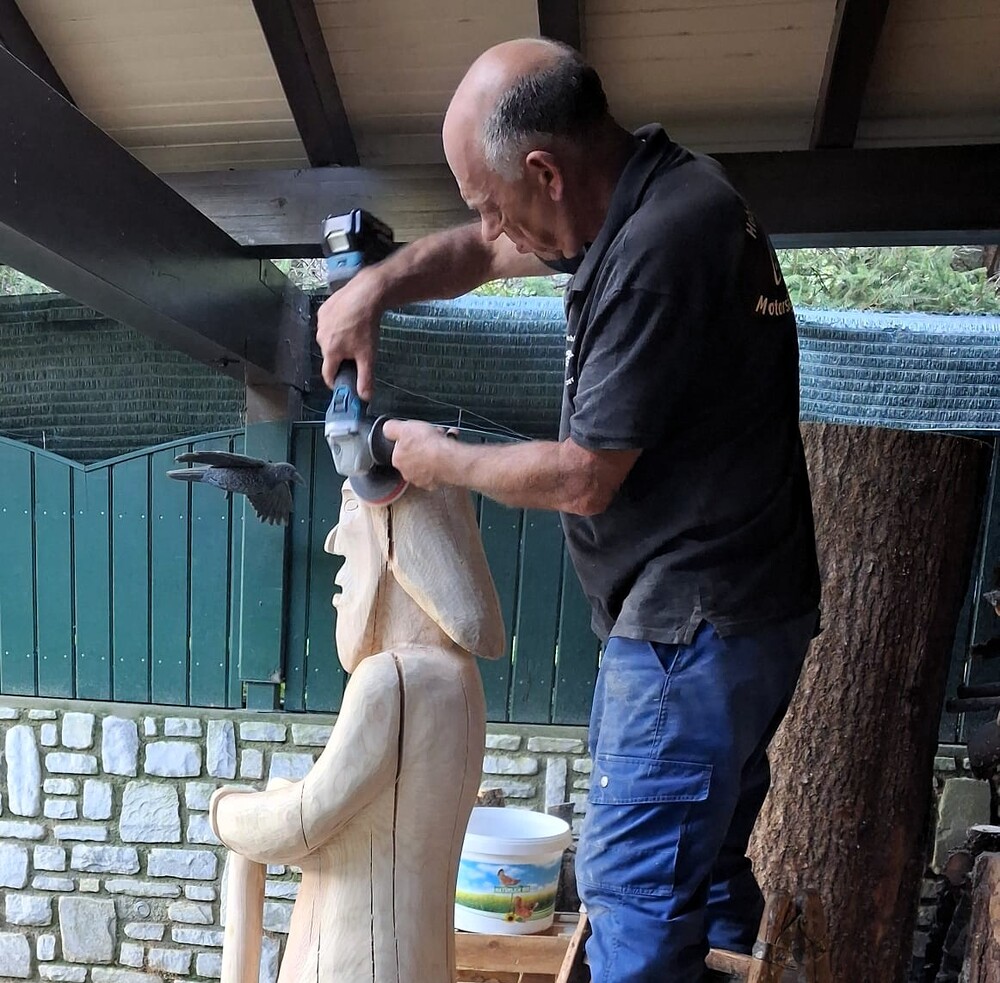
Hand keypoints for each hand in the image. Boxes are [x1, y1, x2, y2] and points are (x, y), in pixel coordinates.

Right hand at [315, 270, 382, 397]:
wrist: (365, 294)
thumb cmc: (366, 326)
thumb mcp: (368, 356)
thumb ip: (365, 378)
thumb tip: (365, 398)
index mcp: (330, 352)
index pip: (328, 375)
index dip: (336, 381)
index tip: (344, 381)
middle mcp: (321, 338)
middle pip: (329, 356)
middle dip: (340, 359)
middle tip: (356, 353)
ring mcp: (320, 323)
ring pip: (328, 340)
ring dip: (338, 341)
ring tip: (355, 334)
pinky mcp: (324, 310)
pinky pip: (329, 324)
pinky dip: (337, 326)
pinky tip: (349, 320)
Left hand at [382, 420, 456, 489]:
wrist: (449, 460)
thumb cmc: (428, 445)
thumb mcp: (404, 427)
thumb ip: (391, 428)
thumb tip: (387, 428)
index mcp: (398, 459)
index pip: (400, 447)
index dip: (411, 437)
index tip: (419, 433)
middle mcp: (408, 472)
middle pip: (415, 456)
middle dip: (424, 445)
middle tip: (434, 435)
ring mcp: (422, 480)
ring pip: (427, 463)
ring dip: (434, 453)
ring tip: (445, 441)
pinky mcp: (436, 484)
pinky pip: (439, 470)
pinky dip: (443, 462)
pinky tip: (449, 454)